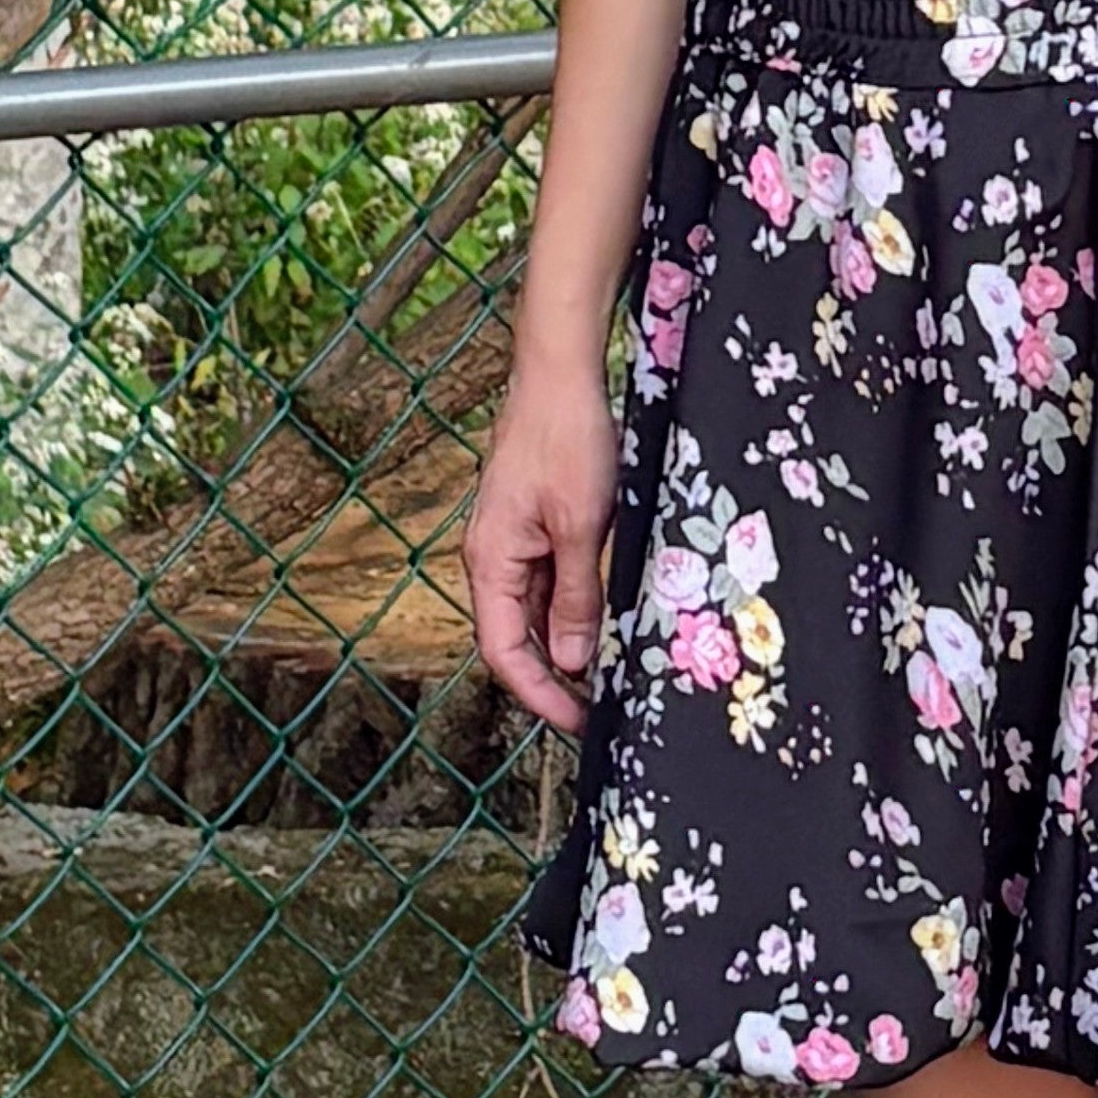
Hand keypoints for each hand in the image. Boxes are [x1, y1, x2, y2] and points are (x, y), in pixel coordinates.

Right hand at [466, 350, 623, 733]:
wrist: (559, 375)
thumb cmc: (566, 440)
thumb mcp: (581, 527)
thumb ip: (575, 596)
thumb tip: (570, 661)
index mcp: (490, 561)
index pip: (503, 651)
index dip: (538, 694)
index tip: (576, 723)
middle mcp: (492, 557)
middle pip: (514, 637)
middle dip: (552, 679)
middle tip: (597, 711)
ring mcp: (512, 541)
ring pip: (533, 611)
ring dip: (564, 645)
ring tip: (607, 675)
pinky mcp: (532, 524)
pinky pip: (546, 582)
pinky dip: (571, 608)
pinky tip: (603, 621)